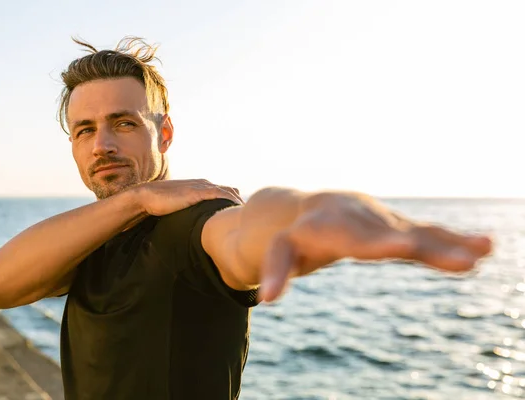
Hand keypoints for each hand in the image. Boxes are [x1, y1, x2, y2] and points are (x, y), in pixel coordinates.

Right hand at [134, 179, 243, 215]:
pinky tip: (236, 209)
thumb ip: (191, 210)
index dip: (235, 202)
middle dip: (240, 203)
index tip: (243, 215)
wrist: (148, 196)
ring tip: (247, 215)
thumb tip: (197, 223)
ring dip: (238, 203)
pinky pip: (218, 194)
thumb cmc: (162, 203)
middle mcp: (204, 184)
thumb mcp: (181, 205)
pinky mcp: (196, 192)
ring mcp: (201, 187)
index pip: (225, 192)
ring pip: (227, 192)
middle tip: (250, 217)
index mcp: (202, 187)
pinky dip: (228, 200)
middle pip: (230, 191)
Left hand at [259, 192, 492, 301]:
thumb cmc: (298, 233)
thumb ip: (276, 272)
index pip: (357, 238)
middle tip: (460, 260)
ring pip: (420, 233)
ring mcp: (385, 222)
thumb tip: (265, 300)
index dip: (378, 242)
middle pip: (398, 237)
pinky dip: (455, 239)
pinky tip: (486, 245)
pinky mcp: (399, 226)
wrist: (319, 205)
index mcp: (335, 227)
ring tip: (485, 251)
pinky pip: (429, 231)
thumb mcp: (282, 251)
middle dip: (428, 248)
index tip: (403, 246)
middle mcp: (364, 220)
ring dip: (452, 244)